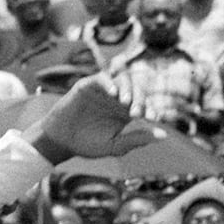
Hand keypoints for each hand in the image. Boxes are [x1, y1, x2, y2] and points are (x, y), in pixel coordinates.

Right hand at [28, 75, 164, 163]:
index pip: (146, 105)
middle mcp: (117, 98)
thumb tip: (164, 135)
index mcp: (126, 112)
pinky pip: (103, 78)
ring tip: (126, 102)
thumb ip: (137, 139)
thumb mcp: (114, 145)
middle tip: (136, 113)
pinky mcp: (89, 85)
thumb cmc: (86, 144)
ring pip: (124, 80)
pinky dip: (110, 83)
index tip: (153, 118)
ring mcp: (104, 90)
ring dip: (128, 89)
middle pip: (137, 91)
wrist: (60, 141)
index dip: (152, 109)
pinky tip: (114, 94)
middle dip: (140, 100)